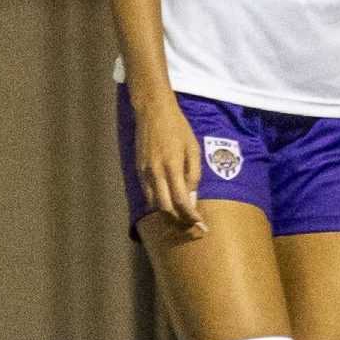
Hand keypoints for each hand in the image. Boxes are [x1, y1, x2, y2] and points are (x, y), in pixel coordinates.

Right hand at [134, 94, 205, 238]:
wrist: (153, 112)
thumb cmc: (178, 128)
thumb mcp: (193, 149)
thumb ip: (193, 175)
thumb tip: (192, 198)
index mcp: (172, 166)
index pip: (181, 201)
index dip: (191, 217)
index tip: (201, 226)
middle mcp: (155, 173)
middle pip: (165, 208)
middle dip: (179, 221)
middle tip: (193, 228)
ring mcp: (144, 172)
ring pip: (154, 204)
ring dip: (168, 215)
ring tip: (183, 219)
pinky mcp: (138, 170)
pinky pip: (148, 194)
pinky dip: (159, 203)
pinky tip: (170, 204)